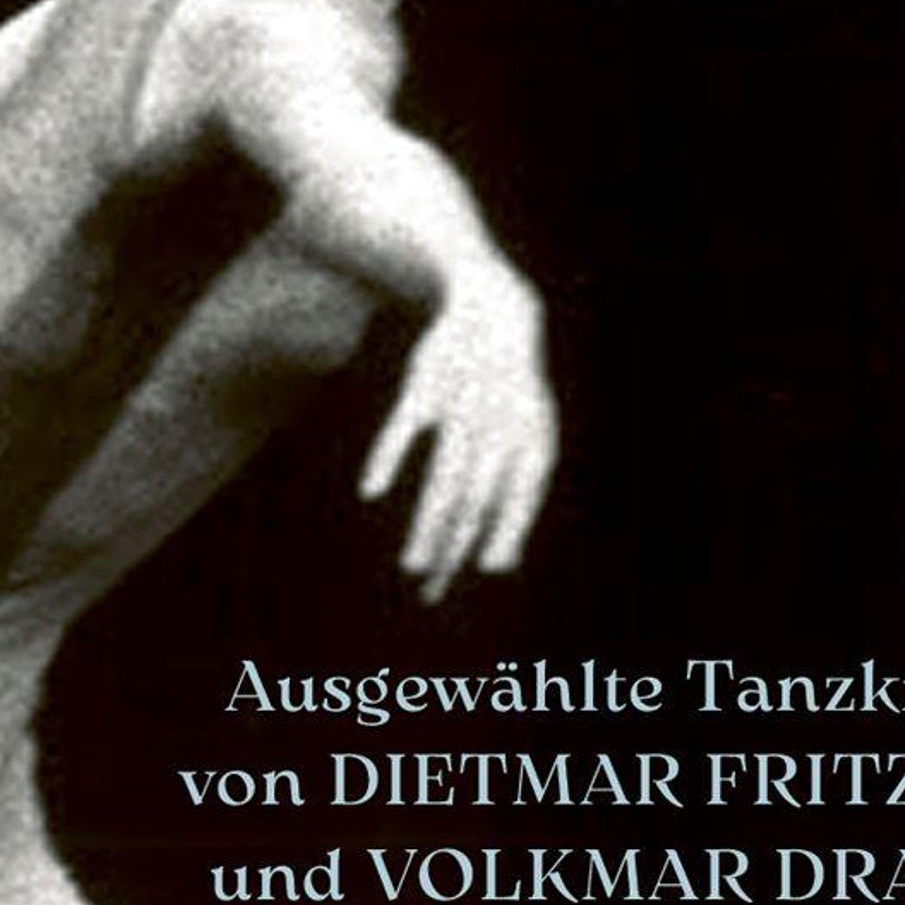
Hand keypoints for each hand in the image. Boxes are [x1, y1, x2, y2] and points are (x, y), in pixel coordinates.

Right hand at [360, 259, 556, 602]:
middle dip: (453, 549)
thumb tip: (503, 565)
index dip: (504, 535)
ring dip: (428, 525)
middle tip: (431, 589)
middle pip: (475, 501)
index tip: (484, 571)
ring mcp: (462, 406)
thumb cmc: (509, 396)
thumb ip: (513, 501)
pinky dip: (389, 455)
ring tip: (413, 564)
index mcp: (531, 442)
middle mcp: (499, 428)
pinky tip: (373, 489)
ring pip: (444, 477)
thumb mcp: (526, 442)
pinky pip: (406, 425)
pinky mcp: (426, 386)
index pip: (517, 500)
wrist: (494, 314)